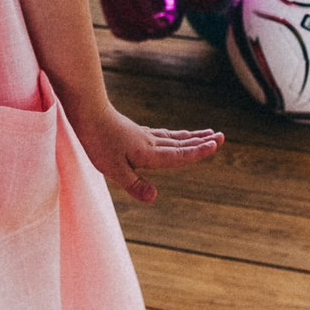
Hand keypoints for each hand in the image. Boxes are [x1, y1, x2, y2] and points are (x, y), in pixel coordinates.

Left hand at [71, 106, 220, 202]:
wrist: (87, 112)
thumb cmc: (98, 142)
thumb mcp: (112, 169)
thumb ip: (134, 184)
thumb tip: (155, 198)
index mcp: (148, 153)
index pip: (178, 155)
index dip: (196, 153)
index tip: (215, 146)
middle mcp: (150, 143)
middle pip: (180, 144)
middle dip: (201, 142)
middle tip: (221, 137)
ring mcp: (144, 136)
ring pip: (173, 138)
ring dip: (191, 137)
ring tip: (207, 133)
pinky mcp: (136, 132)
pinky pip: (162, 135)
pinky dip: (175, 136)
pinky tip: (174, 136)